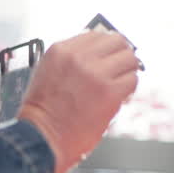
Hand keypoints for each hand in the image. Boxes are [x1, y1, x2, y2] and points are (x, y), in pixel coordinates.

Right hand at [17, 31, 139, 172]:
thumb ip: (73, 58)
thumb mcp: (50, 72)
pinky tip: (119, 96)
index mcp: (61, 50)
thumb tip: (99, 52)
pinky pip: (132, 80)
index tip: (110, 55)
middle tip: (120, 67)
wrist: (41, 138)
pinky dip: (129, 88)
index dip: (106, 46)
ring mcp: (95, 73)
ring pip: (129, 59)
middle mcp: (79, 57)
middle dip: (121, 54)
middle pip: (117, 41)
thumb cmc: (44, 111)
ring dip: (127, 71)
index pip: (97, 34)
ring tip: (119, 83)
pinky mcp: (109, 92)